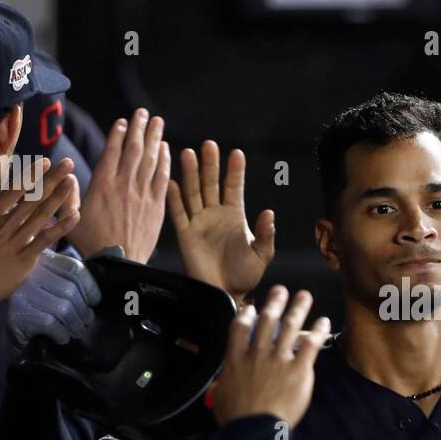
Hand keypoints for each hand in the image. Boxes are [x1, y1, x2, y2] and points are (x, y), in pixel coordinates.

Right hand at [0, 158, 80, 316]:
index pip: (13, 191)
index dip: (30, 175)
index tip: (44, 162)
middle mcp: (5, 226)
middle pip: (32, 198)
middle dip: (52, 179)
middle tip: (67, 163)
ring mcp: (17, 242)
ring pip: (41, 215)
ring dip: (59, 197)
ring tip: (73, 182)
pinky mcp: (25, 259)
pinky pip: (46, 240)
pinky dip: (61, 227)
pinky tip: (75, 216)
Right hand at [8, 249, 102, 353]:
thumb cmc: (22, 294)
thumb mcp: (43, 273)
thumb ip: (68, 270)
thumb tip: (113, 253)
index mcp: (41, 260)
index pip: (73, 269)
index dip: (90, 286)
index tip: (95, 300)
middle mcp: (32, 273)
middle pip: (71, 291)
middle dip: (83, 309)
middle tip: (86, 320)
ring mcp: (23, 293)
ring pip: (63, 308)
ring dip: (75, 323)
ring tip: (76, 330)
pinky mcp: (18, 313)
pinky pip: (49, 323)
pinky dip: (60, 332)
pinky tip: (61, 336)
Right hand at [68, 108, 169, 262]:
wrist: (119, 264)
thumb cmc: (92, 244)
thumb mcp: (70, 219)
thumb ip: (68, 195)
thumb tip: (66, 174)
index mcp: (102, 185)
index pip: (112, 151)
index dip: (117, 134)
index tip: (122, 121)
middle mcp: (124, 185)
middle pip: (134, 149)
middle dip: (139, 128)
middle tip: (143, 113)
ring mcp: (142, 194)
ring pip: (150, 159)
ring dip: (154, 138)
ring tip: (157, 122)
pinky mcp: (157, 206)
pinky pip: (162, 177)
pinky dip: (165, 161)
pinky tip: (166, 148)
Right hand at [167, 141, 273, 301]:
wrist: (226, 294)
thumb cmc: (245, 275)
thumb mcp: (262, 255)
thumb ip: (266, 235)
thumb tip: (269, 213)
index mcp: (235, 216)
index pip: (234, 188)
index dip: (235, 171)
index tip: (236, 153)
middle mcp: (215, 215)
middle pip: (211, 184)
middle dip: (210, 164)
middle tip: (208, 144)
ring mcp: (199, 223)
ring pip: (194, 193)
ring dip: (190, 174)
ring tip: (188, 153)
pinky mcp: (186, 235)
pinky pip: (179, 214)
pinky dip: (174, 199)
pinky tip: (171, 183)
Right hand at [208, 285, 329, 428]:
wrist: (254, 430)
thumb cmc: (236, 417)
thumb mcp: (221, 395)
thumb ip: (224, 381)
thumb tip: (222, 381)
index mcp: (236, 358)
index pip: (239, 327)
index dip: (246, 314)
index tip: (251, 306)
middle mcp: (257, 353)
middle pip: (267, 320)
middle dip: (275, 302)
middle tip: (281, 290)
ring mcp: (278, 360)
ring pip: (290, 327)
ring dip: (298, 308)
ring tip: (304, 296)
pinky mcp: (298, 370)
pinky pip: (310, 346)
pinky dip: (318, 332)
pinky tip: (324, 322)